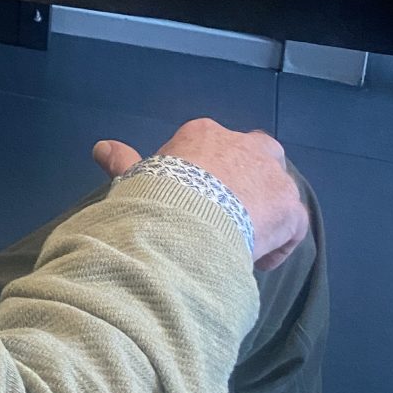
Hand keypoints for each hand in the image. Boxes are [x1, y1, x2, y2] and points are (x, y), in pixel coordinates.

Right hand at [93, 118, 308, 271]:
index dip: (209, 173)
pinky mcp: (291, 208)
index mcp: (205, 133)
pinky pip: (292, 225)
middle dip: (248, 179)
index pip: (212, 146)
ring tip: (243, 239)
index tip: (198, 199)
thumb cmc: (161, 192)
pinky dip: (279, 242)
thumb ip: (123, 160)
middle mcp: (245, 145)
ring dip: (265, 210)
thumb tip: (100, 147)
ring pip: (277, 189)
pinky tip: (257, 259)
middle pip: (255, 155)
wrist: (192, 219)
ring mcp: (273, 175)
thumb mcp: (138, 174)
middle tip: (231, 210)